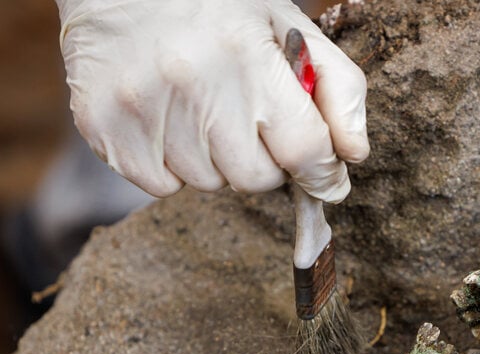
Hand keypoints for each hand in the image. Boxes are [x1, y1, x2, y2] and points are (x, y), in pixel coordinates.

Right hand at [55, 0, 368, 201]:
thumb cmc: (217, 7)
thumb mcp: (288, 27)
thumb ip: (337, 89)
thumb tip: (354, 154)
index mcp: (247, 56)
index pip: (305, 150)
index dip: (323, 173)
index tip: (326, 177)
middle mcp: (193, 82)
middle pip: (257, 179)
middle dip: (265, 159)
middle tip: (248, 119)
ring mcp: (143, 107)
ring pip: (210, 183)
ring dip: (217, 160)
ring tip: (202, 108)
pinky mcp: (102, 125)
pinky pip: (162, 185)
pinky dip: (172, 165)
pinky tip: (168, 120)